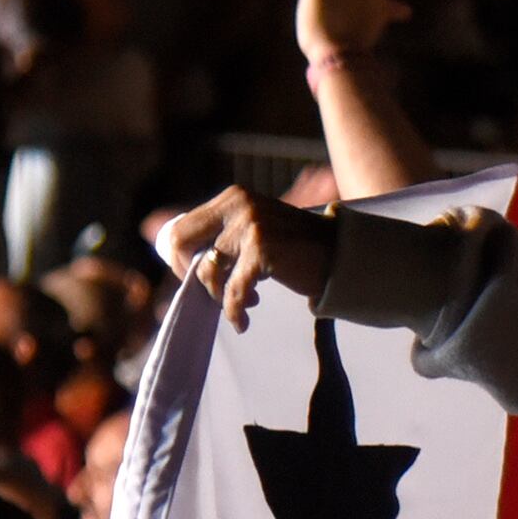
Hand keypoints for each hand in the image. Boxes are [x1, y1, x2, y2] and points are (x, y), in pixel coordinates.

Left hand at [153, 187, 336, 332]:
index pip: (181, 227)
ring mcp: (250, 225)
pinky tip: (242, 321)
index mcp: (233, 197)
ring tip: (243, 303)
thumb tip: (182, 259)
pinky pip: (233, 291)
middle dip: (189, 275)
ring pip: (207, 271)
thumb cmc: (294, 248)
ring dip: (219, 296)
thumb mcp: (254, 228)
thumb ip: (223, 235)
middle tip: (210, 293)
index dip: (180, 259)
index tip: (196, 278)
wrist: (338, 253)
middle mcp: (238, 205)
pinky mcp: (262, 249)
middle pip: (181, 243)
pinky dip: (235, 311)